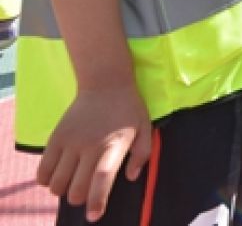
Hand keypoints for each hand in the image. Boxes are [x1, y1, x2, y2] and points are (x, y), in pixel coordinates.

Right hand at [37, 85, 151, 221]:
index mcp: (114, 146)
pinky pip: (43, 170)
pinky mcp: (55, 138)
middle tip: (85, 192)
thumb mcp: (145, 128)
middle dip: (80, 198)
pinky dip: (46, 181)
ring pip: (57, 183)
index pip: (101, 179)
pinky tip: (56, 176)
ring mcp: (70, 142)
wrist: (105, 83)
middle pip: (75, 188)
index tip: (94, 215)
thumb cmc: (128, 108)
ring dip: (63, 190)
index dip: (97, 201)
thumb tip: (131, 178)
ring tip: (71, 182)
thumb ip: (141, 155)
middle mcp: (89, 146)